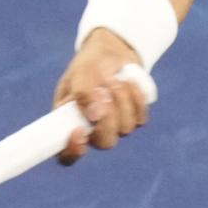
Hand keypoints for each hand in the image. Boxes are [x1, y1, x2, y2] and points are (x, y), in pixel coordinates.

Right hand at [51, 28, 149, 165]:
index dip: (73, 151)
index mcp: (68, 124)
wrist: (111, 52)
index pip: (66, 155)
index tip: (79, 132)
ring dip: (122, 100)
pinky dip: (136, 98)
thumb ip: (83, 94)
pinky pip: (141, 118)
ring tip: (114, 79)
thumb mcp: (80, 74)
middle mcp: (92, 130)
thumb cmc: (89, 64)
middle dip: (108, 118)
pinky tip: (129, 82)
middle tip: (105, 91)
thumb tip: (95, 117)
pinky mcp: (133, 118)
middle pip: (104, 142)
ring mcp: (115, 126)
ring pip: (125, 128)